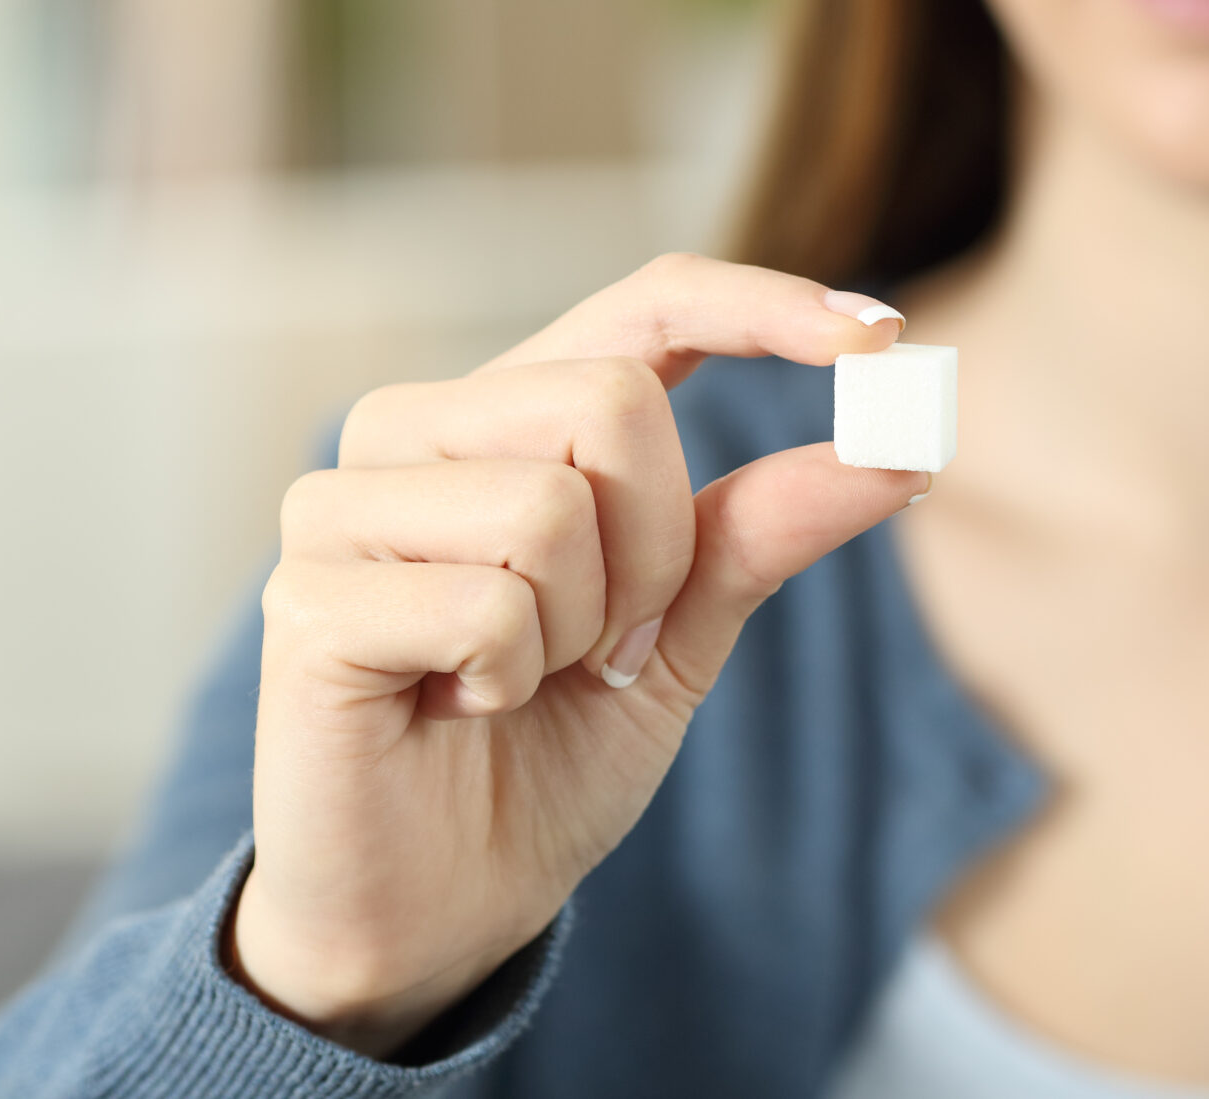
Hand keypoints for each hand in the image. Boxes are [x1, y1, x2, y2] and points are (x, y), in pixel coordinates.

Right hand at [231, 255, 924, 1054]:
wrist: (444, 909)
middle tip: (609, 642)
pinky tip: (455, 707)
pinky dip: (506, 677)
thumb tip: (902, 446)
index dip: (765, 304)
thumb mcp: (686, 631)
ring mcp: (342, 503)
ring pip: (550, 504)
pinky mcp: (305, 597)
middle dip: (656, 547)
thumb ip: (766, 528)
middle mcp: (417, 427)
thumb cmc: (549, 752)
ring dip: (578, 624)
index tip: (883, 336)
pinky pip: (484, 604)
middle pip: (613, 402)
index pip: (649, 300)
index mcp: (517, 412)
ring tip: (516, 678)